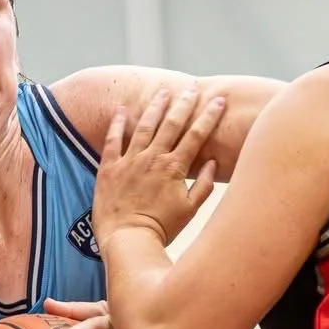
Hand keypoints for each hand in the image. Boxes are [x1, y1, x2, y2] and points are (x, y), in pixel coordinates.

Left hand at [92, 85, 222, 251]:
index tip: (218, 100)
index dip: (208, 116)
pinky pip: (112, 140)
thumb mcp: (190, 209)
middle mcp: (152, 158)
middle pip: (171, 124)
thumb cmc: (161, 228)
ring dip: (155, 107)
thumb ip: (204, 185)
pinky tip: (121, 109)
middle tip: (191, 88)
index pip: (196, 135)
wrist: (128, 240)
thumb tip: (214, 163)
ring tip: (162, 93)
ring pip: (144, 126)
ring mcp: (129, 161)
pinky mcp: (109, 168)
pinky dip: (117, 123)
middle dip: (184, 104)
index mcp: (174, 167)